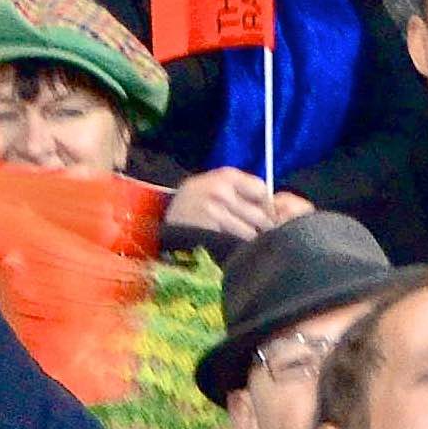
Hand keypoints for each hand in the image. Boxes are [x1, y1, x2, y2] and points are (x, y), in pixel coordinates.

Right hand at [163, 168, 310, 247]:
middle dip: (262, 228)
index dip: (265, 206)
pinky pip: (237, 245)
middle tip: (256, 237)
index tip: (261, 216)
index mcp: (225, 176)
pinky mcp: (209, 234)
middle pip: (261, 215)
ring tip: (242, 247)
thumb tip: (275, 208)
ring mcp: (215, 213)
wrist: (152, 222)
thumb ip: (240, 191)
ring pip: (251, 233)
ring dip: (251, 243)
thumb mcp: (212, 186)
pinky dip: (238, 251)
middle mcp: (221, 191)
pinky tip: (231, 252)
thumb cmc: (191, 205)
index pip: (263, 190)